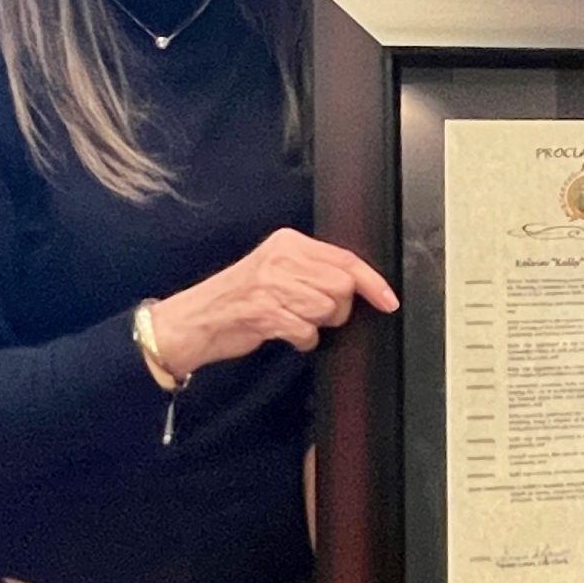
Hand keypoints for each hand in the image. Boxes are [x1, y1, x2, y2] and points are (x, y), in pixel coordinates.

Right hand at [148, 228, 397, 376]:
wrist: (195, 320)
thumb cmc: (239, 298)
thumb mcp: (277, 271)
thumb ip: (313, 270)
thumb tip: (358, 284)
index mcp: (288, 243)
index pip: (345, 259)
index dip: (373, 283)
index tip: (388, 301)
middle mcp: (281, 258)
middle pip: (342, 287)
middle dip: (337, 309)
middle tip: (312, 312)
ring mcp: (271, 284)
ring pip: (327, 310)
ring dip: (316, 324)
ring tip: (291, 319)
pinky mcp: (265, 312)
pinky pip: (306, 332)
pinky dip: (301, 339)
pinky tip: (284, 333)